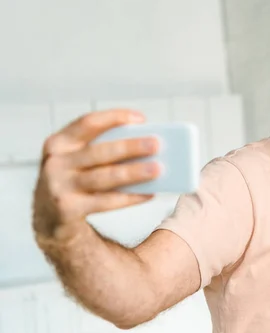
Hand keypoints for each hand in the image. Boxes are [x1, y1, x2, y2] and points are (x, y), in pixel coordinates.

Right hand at [32, 109, 160, 240]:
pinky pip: (106, 201)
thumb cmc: (75, 177)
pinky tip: (149, 193)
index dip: (114, 117)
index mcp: (60, 142)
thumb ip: (102, 148)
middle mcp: (56, 162)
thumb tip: (146, 144)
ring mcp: (60, 186)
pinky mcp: (68, 209)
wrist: (49, 215)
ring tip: (158, 169)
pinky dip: (130, 197)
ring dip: (134, 172)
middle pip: (100, 151)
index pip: (88, 123)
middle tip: (156, 144)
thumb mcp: (78, 158)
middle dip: (131, 147)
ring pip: (105, 177)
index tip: (141, 118)